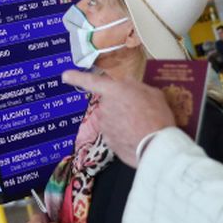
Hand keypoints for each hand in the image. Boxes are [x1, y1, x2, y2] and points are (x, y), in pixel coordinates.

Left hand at [62, 69, 177, 166]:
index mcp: (114, 92)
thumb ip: (136, 86)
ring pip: (111, 120)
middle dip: (120, 106)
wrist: (156, 147)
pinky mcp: (108, 142)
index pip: (91, 81)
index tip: (65, 75)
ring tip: (141, 126)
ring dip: (122, 122)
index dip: (77, 77)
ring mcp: (105, 126)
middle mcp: (105, 108)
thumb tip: (127, 83)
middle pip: (109, 104)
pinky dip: (123, 136)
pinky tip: (137, 137)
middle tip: (139, 112)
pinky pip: (114, 135)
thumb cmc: (157, 117)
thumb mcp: (153, 93)